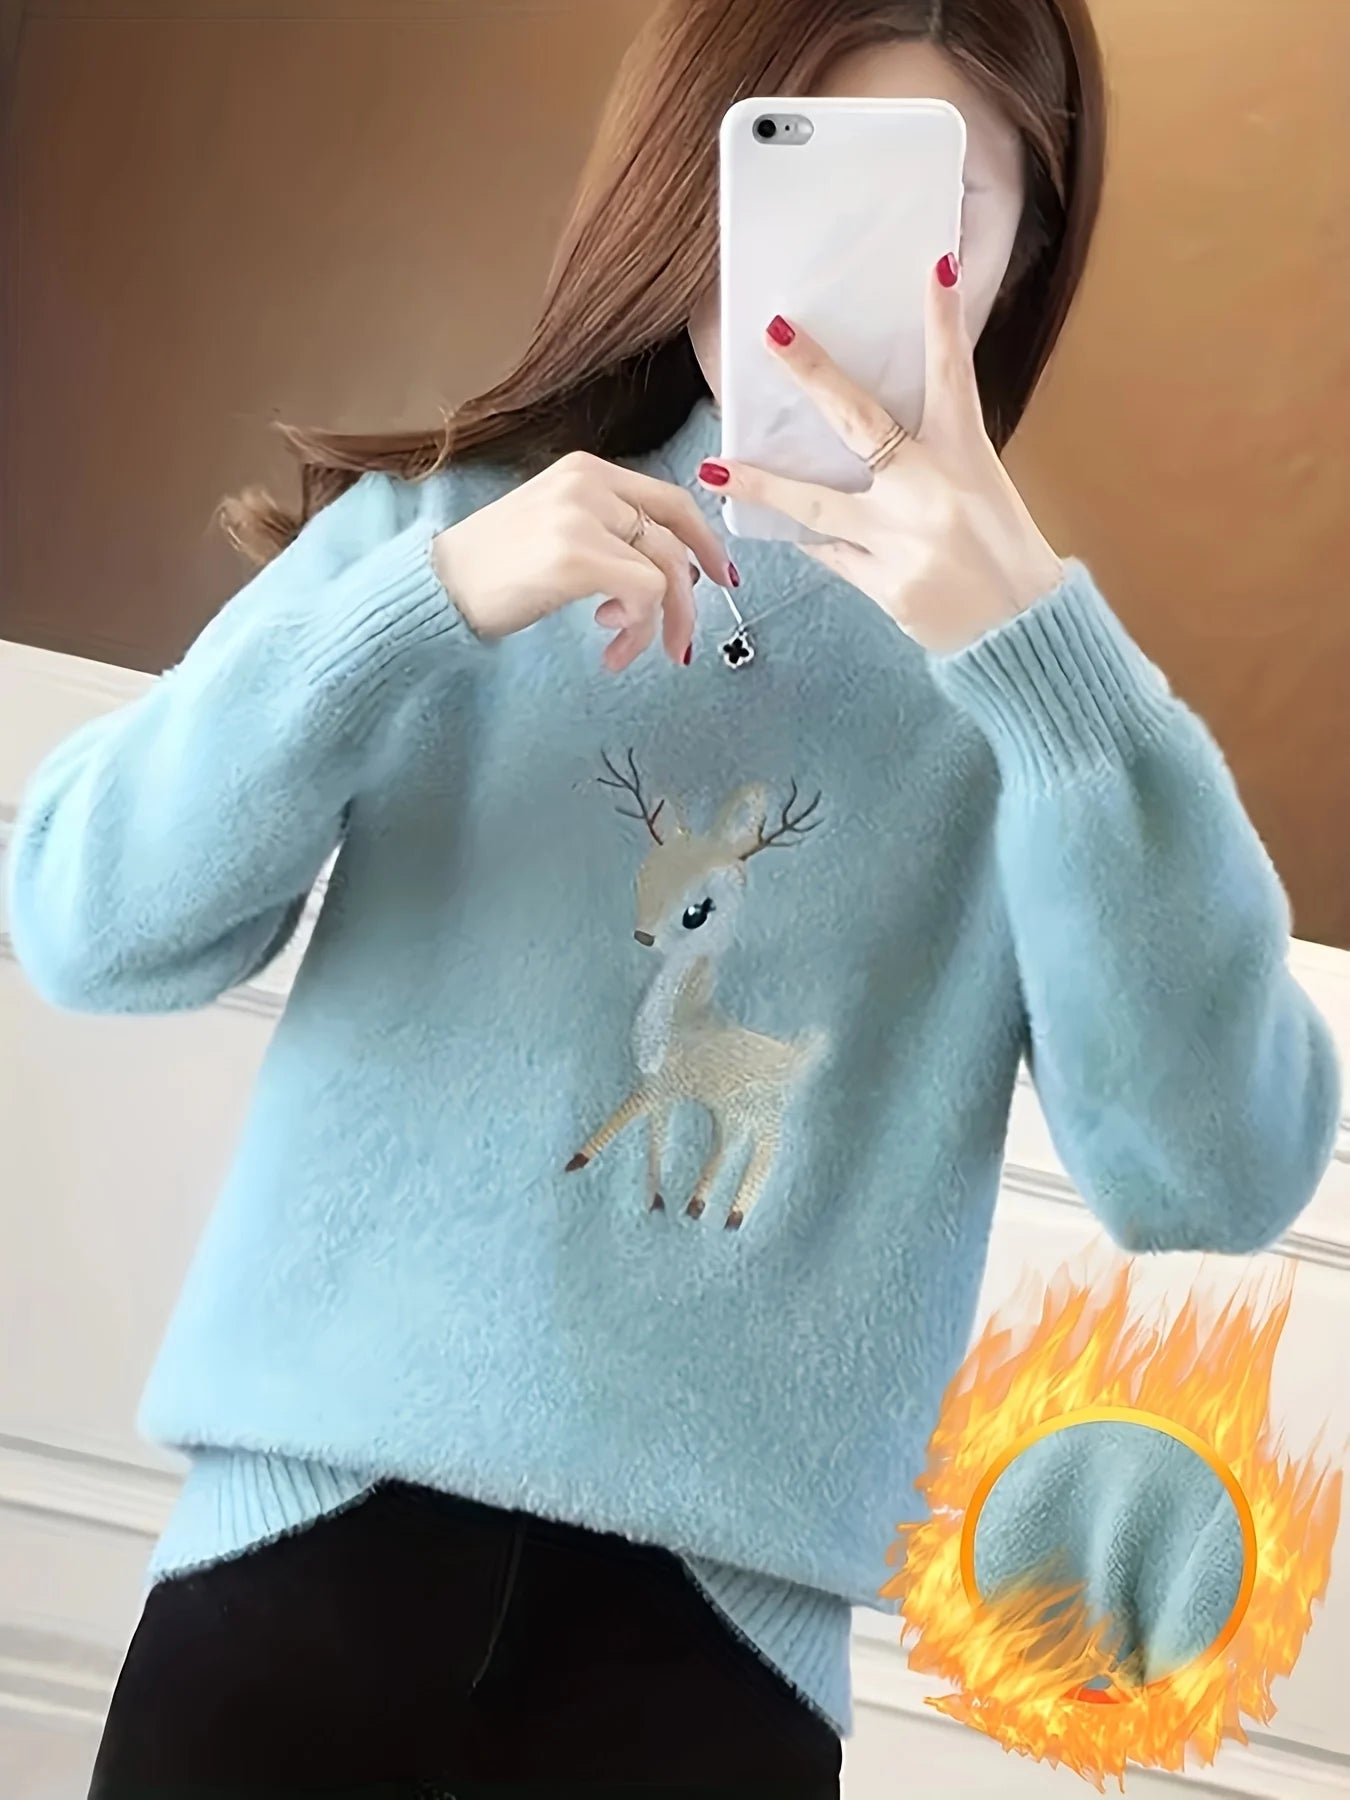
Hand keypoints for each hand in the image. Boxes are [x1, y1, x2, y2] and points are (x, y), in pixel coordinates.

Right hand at [432, 451, 734, 669]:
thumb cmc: (493, 571)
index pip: (669, 498)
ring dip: (658, 623)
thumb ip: (609, 532)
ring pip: (666, 570)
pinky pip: (644, 593)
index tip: (720, 578)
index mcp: (586, 471)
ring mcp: (582, 516)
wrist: (437, 588)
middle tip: (682, 643)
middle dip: (689, 599)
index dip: (704, 540)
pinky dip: (637, 628)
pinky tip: (607, 643)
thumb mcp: (556, 530)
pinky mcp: (576, 556)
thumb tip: (668, 571)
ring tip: (623, 651)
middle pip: (675, 538)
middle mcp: (589, 483)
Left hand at [697, 257, 1064, 656]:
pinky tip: (781, 528)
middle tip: (775, 334)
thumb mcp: (983, 485)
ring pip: (817, 506)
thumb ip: (933, 455)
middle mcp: (931, 493)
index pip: (955, 376)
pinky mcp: (884, 585)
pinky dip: (811, 540)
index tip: (934, 268)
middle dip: (816, 376)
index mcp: (966, 457)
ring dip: (763, 485)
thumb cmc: (1004, 552)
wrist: (1018, 633)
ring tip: (715, 468)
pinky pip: (831, 554)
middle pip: (863, 426)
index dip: (945, 321)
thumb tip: (872, 427)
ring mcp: (902, 541)